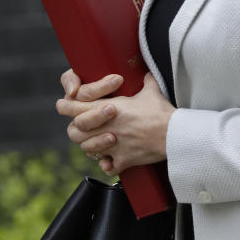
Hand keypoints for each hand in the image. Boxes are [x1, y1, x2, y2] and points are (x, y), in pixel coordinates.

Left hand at [56, 72, 174, 175]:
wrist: (174, 133)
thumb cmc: (161, 111)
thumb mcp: (151, 91)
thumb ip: (144, 81)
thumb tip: (146, 72)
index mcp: (107, 107)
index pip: (72, 107)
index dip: (65, 106)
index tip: (65, 105)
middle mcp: (105, 127)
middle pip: (73, 132)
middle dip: (77, 130)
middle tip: (86, 128)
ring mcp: (112, 145)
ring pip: (86, 150)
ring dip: (92, 147)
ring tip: (101, 143)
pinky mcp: (123, 160)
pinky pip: (107, 167)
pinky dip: (108, 165)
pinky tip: (113, 160)